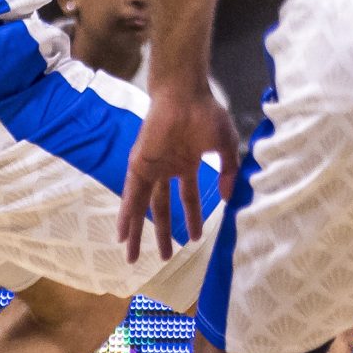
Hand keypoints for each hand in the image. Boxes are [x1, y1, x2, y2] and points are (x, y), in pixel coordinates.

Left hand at [117, 84, 239, 264]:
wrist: (184, 94)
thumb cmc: (206, 114)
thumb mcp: (226, 146)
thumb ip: (229, 172)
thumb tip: (231, 198)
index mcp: (186, 164)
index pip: (188, 197)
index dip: (193, 218)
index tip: (197, 238)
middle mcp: (166, 169)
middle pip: (161, 209)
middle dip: (164, 234)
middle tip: (165, 257)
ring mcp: (151, 168)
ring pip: (142, 207)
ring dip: (138, 232)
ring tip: (132, 257)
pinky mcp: (139, 166)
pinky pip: (130, 196)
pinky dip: (125, 216)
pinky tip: (121, 234)